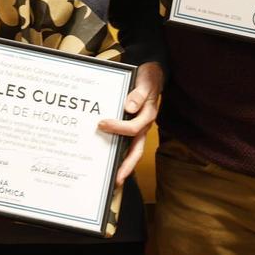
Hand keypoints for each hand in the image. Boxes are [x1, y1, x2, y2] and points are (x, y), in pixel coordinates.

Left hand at [97, 61, 163, 184]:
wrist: (152, 74)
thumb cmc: (149, 79)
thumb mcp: (146, 82)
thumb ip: (139, 94)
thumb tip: (129, 107)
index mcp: (148, 116)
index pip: (133, 128)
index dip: (118, 128)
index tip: (102, 124)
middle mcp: (144, 126)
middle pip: (137, 151)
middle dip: (127, 166)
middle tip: (116, 180)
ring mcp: (139, 128)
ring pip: (132, 150)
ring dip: (122, 163)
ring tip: (111, 176)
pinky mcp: (133, 126)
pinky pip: (126, 142)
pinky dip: (118, 150)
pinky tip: (106, 154)